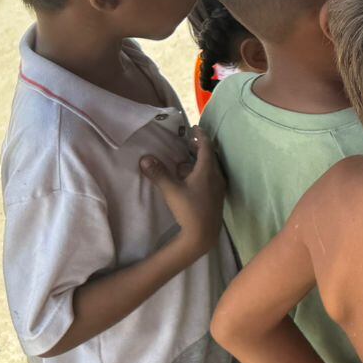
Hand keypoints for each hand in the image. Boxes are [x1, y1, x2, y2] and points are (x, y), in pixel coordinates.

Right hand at [140, 126, 224, 259]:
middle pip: (210, 156)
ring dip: (200, 161)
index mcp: (207, 170)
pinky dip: (202, 172)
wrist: (203, 235)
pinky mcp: (216, 197)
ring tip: (186, 160)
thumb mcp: (171, 191)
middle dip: (199, 147)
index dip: (200, 136)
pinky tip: (190, 180)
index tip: (195, 128)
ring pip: (210, 168)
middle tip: (189, 142)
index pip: (206, 147)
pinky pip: (210, 178)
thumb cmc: (189, 210)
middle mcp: (216, 177)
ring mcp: (218, 188)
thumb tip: (144, 159)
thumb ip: (158, 174)